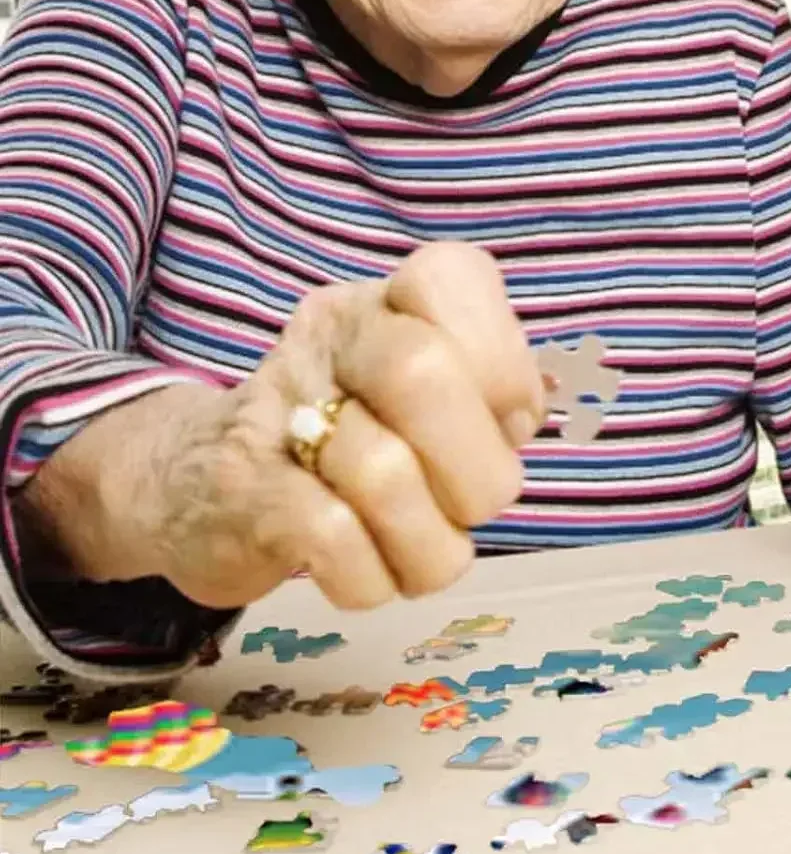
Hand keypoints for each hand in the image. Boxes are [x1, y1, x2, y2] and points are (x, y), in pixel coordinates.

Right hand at [137, 242, 545, 609]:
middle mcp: (331, 335)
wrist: (193, 483)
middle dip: (479, 467)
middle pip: (421, 374)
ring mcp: (278, 408)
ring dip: (433, 543)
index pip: (451, 277)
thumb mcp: (422, 394)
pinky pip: (332, 539)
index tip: (512, 420)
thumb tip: (534, 408)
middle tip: (478, 505)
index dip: (504, 362)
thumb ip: (486, 391)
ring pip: (382, 473)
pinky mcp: (242, 490)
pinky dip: (375, 576)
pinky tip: (374, 573)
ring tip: (431, 554)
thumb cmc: (348, 436)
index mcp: (388, 301)